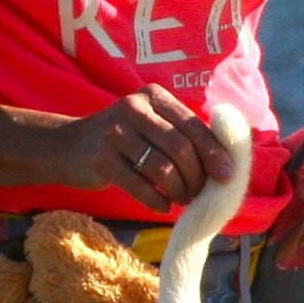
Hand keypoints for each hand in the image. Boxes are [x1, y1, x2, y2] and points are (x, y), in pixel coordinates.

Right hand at [57, 84, 235, 212]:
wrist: (68, 147)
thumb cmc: (125, 141)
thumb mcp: (153, 126)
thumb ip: (186, 134)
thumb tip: (235, 154)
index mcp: (154, 96)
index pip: (193, 125)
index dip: (214, 153)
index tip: (228, 176)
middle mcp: (134, 107)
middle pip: (180, 147)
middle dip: (197, 176)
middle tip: (200, 194)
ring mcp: (114, 132)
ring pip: (162, 167)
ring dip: (179, 190)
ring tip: (182, 200)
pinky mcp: (100, 158)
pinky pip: (139, 185)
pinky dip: (157, 200)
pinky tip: (163, 206)